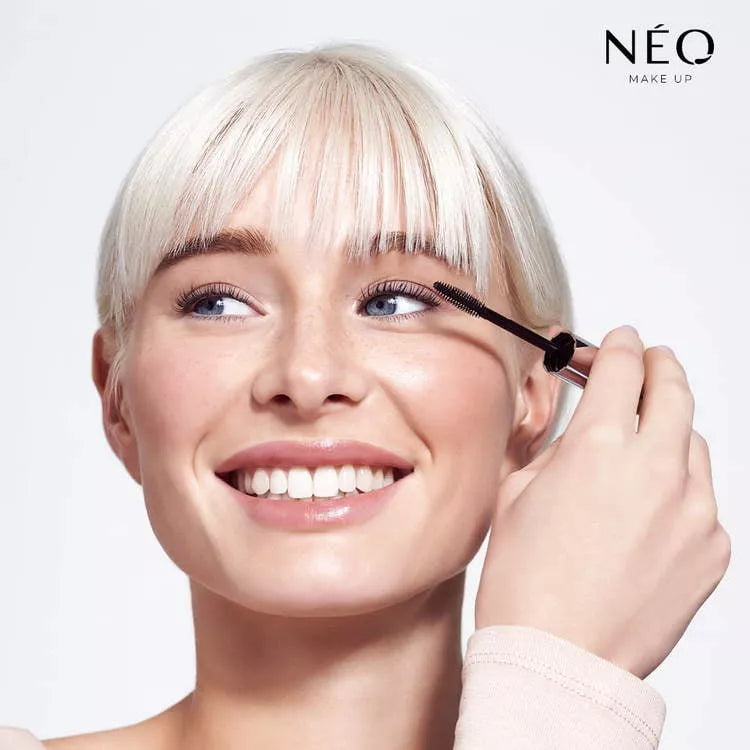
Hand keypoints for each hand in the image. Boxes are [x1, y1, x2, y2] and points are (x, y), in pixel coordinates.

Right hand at [474, 325, 730, 678]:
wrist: (558, 656)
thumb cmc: (527, 582)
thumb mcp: (518, 492)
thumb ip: (557, 446)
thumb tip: (579, 424)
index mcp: (598, 446)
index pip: (620, 367)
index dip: (616, 345)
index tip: (617, 341)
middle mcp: (655, 468)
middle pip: (673, 388)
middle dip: (658, 366)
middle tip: (647, 362)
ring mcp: (694, 509)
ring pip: (694, 441)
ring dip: (670, 429)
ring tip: (644, 444)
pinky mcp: (714, 547)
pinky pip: (703, 497)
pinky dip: (680, 488)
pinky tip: (649, 509)